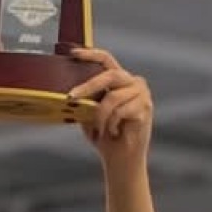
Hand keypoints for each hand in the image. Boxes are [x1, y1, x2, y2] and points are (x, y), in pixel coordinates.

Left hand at [66, 48, 151, 170]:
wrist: (121, 159)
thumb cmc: (105, 136)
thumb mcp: (89, 113)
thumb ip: (84, 99)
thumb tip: (66, 90)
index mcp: (120, 80)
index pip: (106, 59)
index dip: (90, 54)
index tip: (73, 53)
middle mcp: (133, 82)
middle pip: (109, 75)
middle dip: (88, 86)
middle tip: (71, 97)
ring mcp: (142, 94)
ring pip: (113, 97)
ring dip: (100, 115)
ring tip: (99, 129)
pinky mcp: (145, 108)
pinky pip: (120, 111)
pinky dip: (111, 124)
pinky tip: (113, 132)